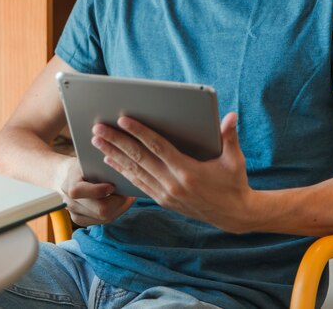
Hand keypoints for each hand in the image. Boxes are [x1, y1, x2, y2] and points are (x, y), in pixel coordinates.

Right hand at [60, 157, 135, 226]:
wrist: (72, 176)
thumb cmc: (85, 164)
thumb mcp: (89, 160)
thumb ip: (99, 165)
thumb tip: (120, 169)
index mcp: (69, 184)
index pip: (79, 191)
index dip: (98, 190)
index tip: (113, 186)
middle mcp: (70, 202)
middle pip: (98, 209)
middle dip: (118, 201)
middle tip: (130, 192)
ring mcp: (75, 214)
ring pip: (105, 217)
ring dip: (121, 207)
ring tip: (130, 196)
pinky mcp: (83, 221)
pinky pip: (105, 220)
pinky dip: (117, 211)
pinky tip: (123, 202)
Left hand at [91, 112, 251, 232]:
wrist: (233, 215)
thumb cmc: (234, 182)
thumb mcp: (234, 160)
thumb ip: (230, 137)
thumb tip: (231, 116)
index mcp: (187, 171)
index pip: (157, 147)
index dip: (139, 132)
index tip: (123, 120)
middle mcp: (172, 183)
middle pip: (139, 158)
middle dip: (116, 142)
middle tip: (98, 129)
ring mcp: (165, 194)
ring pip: (134, 171)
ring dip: (114, 155)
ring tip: (98, 142)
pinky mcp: (163, 200)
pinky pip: (138, 183)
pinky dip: (122, 171)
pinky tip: (110, 161)